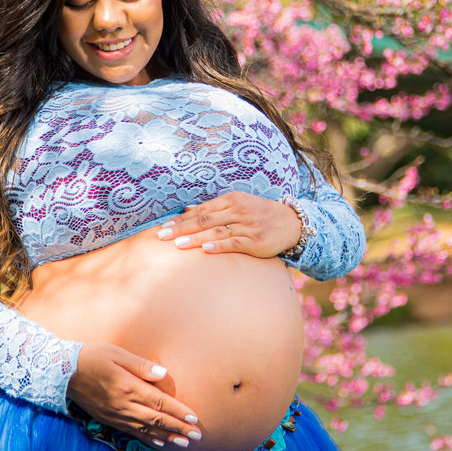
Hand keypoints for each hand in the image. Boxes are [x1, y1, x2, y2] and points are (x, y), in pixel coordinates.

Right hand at [66, 343, 200, 448]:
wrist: (63, 373)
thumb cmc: (94, 357)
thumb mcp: (118, 354)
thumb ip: (142, 366)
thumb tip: (164, 374)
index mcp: (128, 387)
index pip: (160, 403)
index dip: (179, 412)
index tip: (195, 418)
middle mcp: (123, 405)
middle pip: (157, 420)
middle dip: (179, 428)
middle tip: (197, 436)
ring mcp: (116, 415)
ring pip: (147, 430)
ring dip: (168, 437)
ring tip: (185, 443)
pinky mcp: (110, 420)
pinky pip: (133, 432)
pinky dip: (150, 438)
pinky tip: (161, 442)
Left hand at [155, 191, 300, 257]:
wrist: (289, 222)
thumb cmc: (258, 214)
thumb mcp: (236, 204)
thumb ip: (212, 208)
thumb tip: (185, 209)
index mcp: (231, 200)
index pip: (200, 210)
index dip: (181, 219)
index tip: (163, 227)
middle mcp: (237, 211)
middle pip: (204, 220)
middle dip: (181, 228)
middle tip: (162, 236)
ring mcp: (247, 226)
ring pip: (216, 231)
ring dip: (195, 238)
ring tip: (178, 245)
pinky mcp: (255, 241)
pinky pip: (234, 243)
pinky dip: (219, 246)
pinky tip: (205, 250)